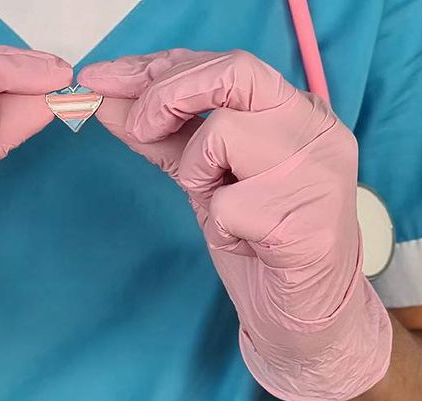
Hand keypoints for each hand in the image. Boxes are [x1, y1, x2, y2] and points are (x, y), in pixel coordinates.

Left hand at [80, 49, 391, 400]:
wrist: (300, 316)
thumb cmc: (255, 239)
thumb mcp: (202, 177)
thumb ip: (160, 134)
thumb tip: (102, 96)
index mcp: (293, 110)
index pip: (221, 63)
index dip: (155, 67)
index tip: (102, 78)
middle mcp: (315, 128)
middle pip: (233, 71)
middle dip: (166, 95)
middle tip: (138, 129)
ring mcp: (319, 172)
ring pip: (224, 134)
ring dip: (199, 174)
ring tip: (223, 207)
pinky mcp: (311, 221)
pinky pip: (229, 204)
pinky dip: (221, 228)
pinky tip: (248, 243)